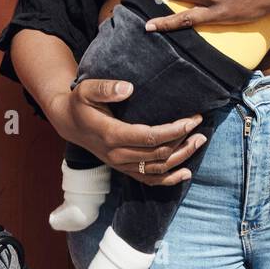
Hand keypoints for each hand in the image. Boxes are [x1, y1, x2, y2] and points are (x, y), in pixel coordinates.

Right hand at [48, 80, 206, 186]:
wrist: (69, 124)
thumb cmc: (80, 104)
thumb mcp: (86, 90)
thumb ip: (106, 89)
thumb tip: (129, 88)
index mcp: (111, 135)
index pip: (149, 137)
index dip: (173, 130)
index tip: (191, 120)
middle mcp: (118, 154)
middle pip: (158, 154)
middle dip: (183, 141)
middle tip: (200, 126)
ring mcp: (121, 164)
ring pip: (157, 169)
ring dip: (181, 157)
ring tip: (199, 141)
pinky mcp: (124, 168)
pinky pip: (149, 180)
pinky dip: (170, 179)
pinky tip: (186, 172)